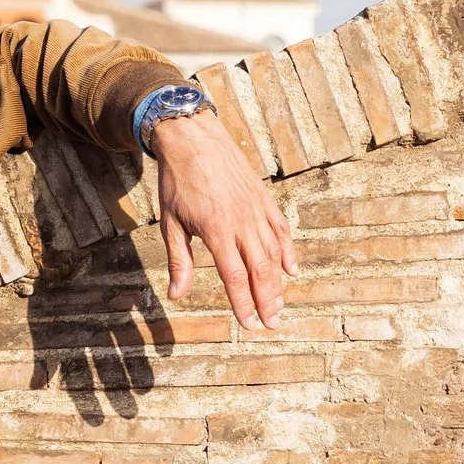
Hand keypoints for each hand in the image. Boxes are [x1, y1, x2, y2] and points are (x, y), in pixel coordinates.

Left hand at [150, 109, 297, 331]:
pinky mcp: (264, 199)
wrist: (194, 139)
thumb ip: (179, 260)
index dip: (243, 303)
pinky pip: (280, 230)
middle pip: (260, 269)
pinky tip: (292, 269)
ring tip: (279, 306)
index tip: (249, 324)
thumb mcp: (171, 222)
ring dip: (278, 282)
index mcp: (217, 230)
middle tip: (272, 324)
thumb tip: (177, 295)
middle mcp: (242, 222)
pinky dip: (288, 251)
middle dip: (267, 300)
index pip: (234, 276)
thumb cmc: (178, 182)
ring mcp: (256, 210)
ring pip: (274, 252)